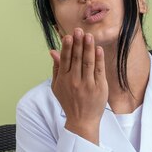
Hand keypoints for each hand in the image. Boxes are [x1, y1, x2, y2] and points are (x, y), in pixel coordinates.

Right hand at [50, 28, 107, 144]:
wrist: (82, 121)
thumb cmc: (69, 102)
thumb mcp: (57, 87)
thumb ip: (56, 68)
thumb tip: (53, 51)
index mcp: (63, 79)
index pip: (65, 60)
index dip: (67, 47)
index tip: (68, 35)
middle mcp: (74, 81)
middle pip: (76, 58)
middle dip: (78, 43)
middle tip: (79, 30)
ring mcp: (87, 84)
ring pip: (88, 62)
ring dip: (88, 48)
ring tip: (89, 36)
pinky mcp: (99, 87)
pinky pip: (98, 70)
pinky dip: (98, 59)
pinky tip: (98, 49)